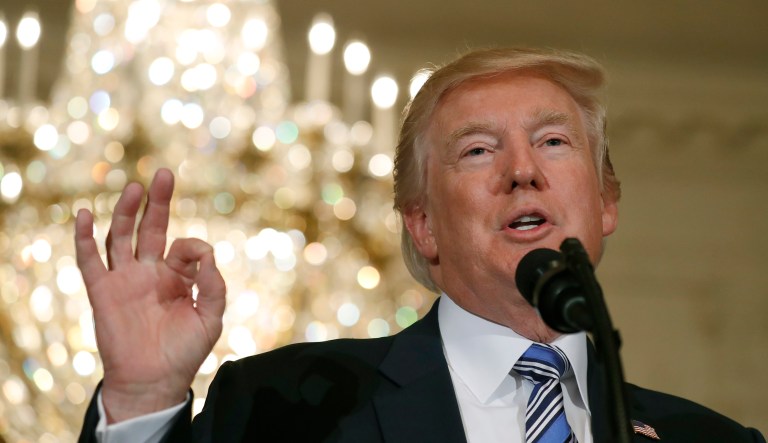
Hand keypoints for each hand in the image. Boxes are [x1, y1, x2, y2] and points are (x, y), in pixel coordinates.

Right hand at [75, 168, 225, 422]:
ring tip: (134, 188)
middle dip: (157, 201)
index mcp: (178, 276)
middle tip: (164, 174)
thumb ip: (215, 286)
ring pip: (121, 237)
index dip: (195, 248)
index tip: (202, 260)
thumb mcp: (211, 318)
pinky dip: (84, 238)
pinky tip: (84, 215)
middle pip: (150, 228)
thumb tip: (208, 255)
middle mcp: (150, 272)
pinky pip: (90, 261)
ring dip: (125, 212)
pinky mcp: (103, 292)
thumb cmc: (185, 351)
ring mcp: (125, 279)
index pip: (185, 247)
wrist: (154, 381)